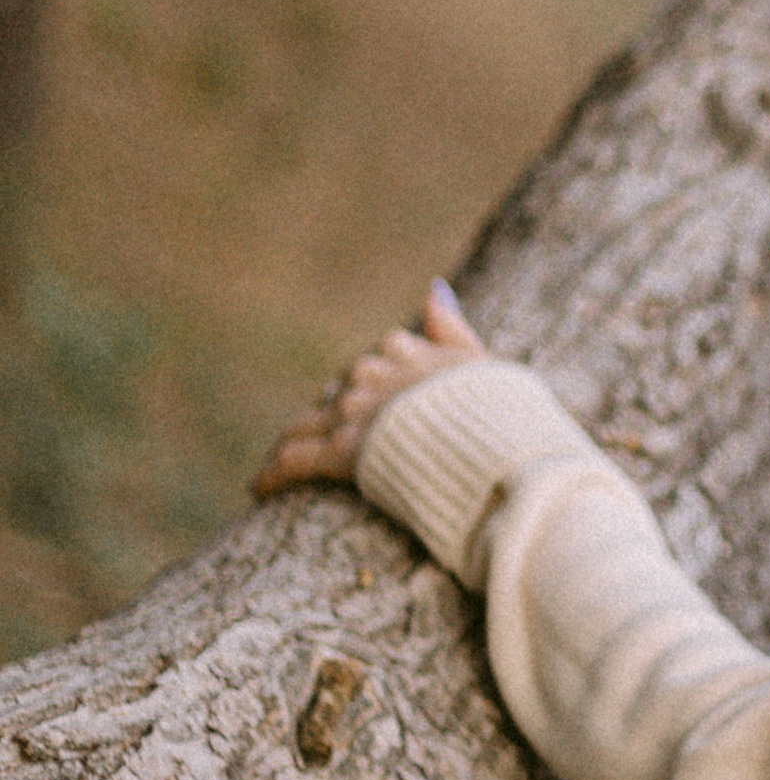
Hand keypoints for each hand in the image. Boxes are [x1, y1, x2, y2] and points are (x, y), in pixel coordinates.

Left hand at [252, 280, 487, 496]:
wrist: (495, 448)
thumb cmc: (502, 411)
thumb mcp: (484, 363)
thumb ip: (453, 330)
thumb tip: (433, 291)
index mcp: (403, 348)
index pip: (371, 364)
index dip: (367, 388)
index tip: (361, 407)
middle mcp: (370, 373)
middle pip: (336, 392)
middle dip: (329, 416)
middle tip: (319, 443)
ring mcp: (353, 411)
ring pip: (306, 424)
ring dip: (292, 443)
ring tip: (277, 465)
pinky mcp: (341, 451)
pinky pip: (295, 460)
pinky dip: (273, 474)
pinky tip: (257, 488)